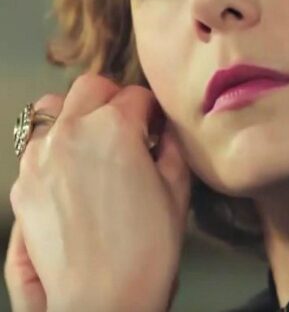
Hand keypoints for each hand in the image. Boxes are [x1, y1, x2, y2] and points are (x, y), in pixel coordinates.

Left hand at [6, 74, 191, 311]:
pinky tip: (73, 176)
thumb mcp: (177, 188)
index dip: (152, 111)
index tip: (156, 128)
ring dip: (77, 117)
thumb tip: (163, 130)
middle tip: (127, 127)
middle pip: (91, 87)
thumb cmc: (148, 247)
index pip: (137, 95)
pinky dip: (56, 148)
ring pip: (54, 109)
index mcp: (115, 127)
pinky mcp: (22, 184)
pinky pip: (37, 147)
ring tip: (92, 146)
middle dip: (113, 99)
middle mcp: (72, 132)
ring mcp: (39, 157)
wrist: (102, 302)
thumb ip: (171, 145)